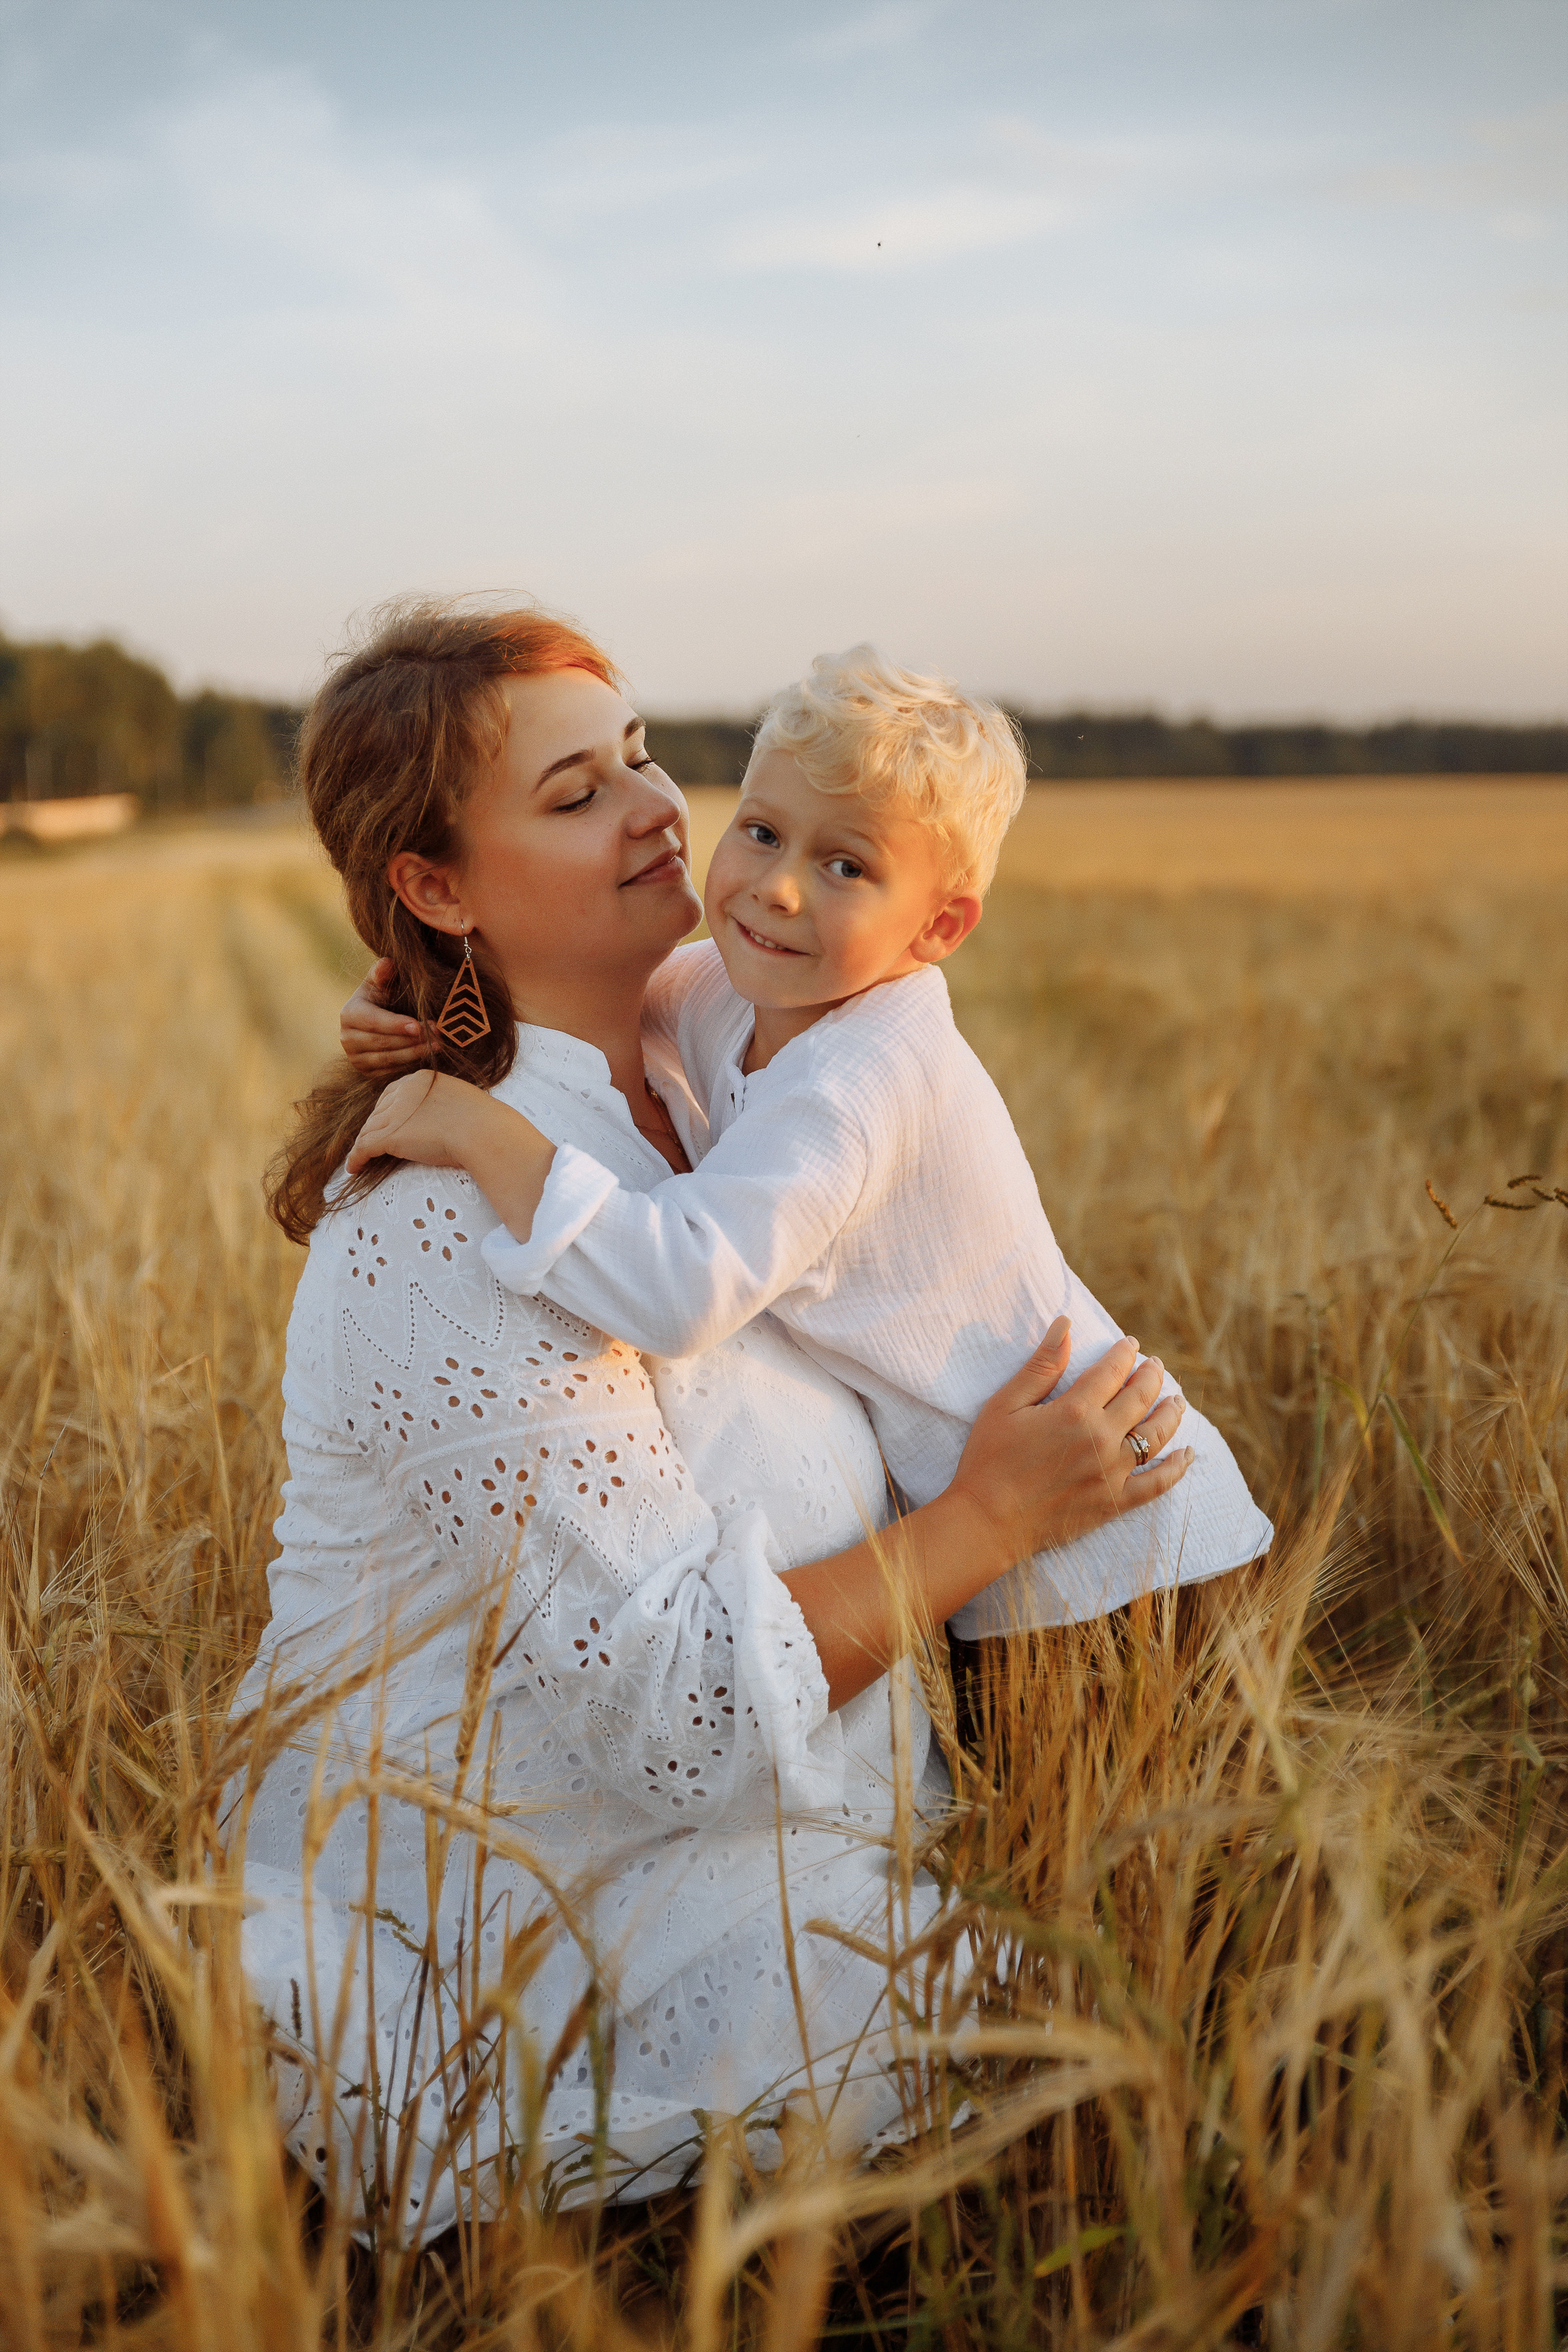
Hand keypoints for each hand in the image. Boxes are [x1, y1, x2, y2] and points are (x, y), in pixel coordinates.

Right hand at [341, 957, 431, 1076]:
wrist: (374, 1019)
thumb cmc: (380, 997)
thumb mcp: (380, 982)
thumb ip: (382, 973)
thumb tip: (387, 963)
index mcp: (349, 1013)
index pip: (373, 1021)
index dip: (395, 1025)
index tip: (418, 1026)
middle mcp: (347, 1038)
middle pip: (383, 1043)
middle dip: (412, 1040)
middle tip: (438, 1034)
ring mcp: (355, 1058)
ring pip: (388, 1059)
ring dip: (415, 1053)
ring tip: (438, 1046)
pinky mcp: (366, 1072)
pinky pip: (390, 1072)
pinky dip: (409, 1065)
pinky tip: (426, 1056)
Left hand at [346, 1070, 489, 1174]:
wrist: (482, 1132)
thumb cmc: (482, 1121)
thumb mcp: (461, 1101)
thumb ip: (445, 1104)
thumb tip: (445, 1117)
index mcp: (420, 1079)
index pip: (392, 1093)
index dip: (386, 1110)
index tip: (386, 1123)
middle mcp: (403, 1092)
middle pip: (378, 1111)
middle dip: (373, 1127)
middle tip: (371, 1144)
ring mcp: (394, 1114)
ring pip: (369, 1130)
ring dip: (363, 1145)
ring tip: (359, 1159)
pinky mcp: (389, 1136)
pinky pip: (364, 1147)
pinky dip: (356, 1158)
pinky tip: (354, 1169)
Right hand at [952, 1319, 1190, 1558]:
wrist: (987, 1521)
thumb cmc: (989, 1458)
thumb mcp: (1006, 1404)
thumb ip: (1041, 1365)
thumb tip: (1065, 1324)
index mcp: (1074, 1411)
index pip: (1112, 1371)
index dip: (1124, 1354)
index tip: (1131, 1344)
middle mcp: (1101, 1439)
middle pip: (1140, 1398)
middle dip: (1152, 1376)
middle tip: (1156, 1365)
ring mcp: (1112, 1472)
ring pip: (1156, 1435)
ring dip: (1171, 1413)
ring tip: (1177, 1400)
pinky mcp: (1115, 1502)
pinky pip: (1157, 1484)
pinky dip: (1177, 1468)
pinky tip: (1188, 1454)